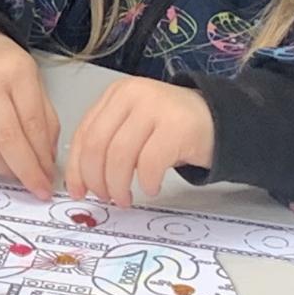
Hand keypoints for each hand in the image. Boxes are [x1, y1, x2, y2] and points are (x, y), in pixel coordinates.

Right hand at [0, 22, 59, 198]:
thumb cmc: (2, 68)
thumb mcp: (32, 82)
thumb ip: (44, 119)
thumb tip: (46, 163)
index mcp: (14, 70)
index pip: (32, 124)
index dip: (41, 159)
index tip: (48, 181)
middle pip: (7, 140)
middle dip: (25, 171)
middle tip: (35, 187)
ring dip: (3, 169)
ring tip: (13, 171)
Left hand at [64, 76, 214, 205]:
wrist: (218, 120)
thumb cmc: (171, 129)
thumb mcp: (133, 127)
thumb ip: (108, 143)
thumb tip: (81, 180)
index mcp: (115, 95)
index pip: (84, 132)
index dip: (76, 167)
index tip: (77, 191)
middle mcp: (131, 95)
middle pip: (97, 144)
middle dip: (96, 179)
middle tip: (105, 198)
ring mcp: (155, 107)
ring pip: (119, 155)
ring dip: (117, 185)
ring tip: (124, 199)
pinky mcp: (177, 126)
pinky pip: (150, 163)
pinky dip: (146, 182)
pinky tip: (151, 188)